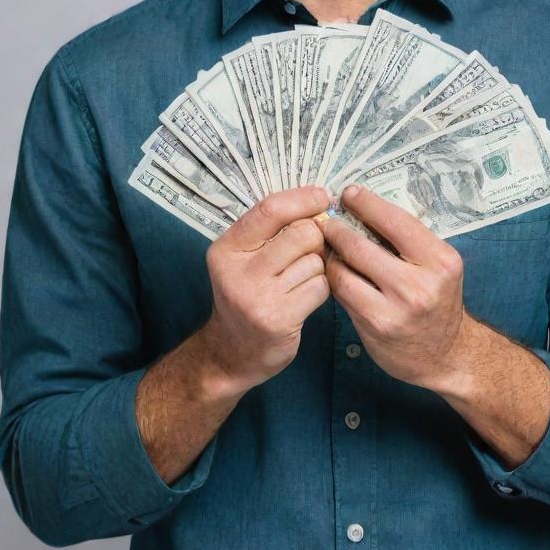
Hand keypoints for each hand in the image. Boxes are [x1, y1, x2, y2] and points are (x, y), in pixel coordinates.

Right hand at [200, 186, 331, 393]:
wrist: (231, 353)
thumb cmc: (246, 294)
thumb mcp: (243, 257)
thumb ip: (271, 230)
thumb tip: (319, 202)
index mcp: (228, 248)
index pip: (270, 208)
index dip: (302, 198)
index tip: (322, 196)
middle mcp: (238, 271)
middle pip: (302, 233)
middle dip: (315, 239)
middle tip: (307, 253)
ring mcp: (258, 297)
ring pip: (315, 261)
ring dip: (317, 269)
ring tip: (298, 282)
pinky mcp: (279, 320)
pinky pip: (321, 287)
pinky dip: (320, 290)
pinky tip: (303, 299)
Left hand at [319, 184, 466, 389]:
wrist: (447, 355)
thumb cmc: (438, 301)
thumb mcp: (436, 265)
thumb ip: (407, 241)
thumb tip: (363, 208)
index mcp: (440, 260)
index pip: (395, 221)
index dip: (367, 203)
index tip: (349, 193)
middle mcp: (420, 284)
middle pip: (361, 245)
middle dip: (337, 229)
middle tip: (327, 222)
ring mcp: (396, 308)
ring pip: (345, 269)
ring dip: (330, 254)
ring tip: (326, 246)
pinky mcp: (375, 325)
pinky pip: (342, 292)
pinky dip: (332, 277)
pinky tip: (332, 272)